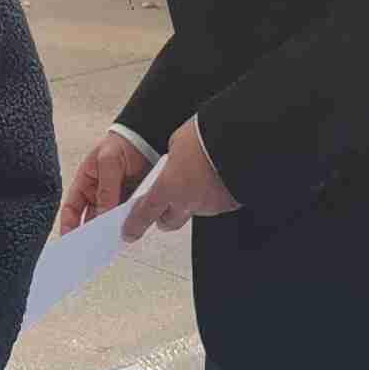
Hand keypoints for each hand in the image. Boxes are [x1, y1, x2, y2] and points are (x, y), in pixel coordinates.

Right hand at [56, 126, 151, 239]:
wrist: (145, 139)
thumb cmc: (120, 144)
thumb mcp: (109, 162)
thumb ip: (106, 188)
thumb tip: (103, 214)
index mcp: (84, 184)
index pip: (71, 209)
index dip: (68, 224)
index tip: (70, 239)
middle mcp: (97, 195)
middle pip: (89, 220)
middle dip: (90, 234)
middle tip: (92, 248)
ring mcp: (114, 200)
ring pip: (108, 221)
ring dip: (110, 231)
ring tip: (110, 242)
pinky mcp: (130, 203)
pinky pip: (126, 217)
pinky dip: (127, 224)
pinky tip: (129, 230)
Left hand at [123, 116, 240, 239]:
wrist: (240, 140)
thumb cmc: (205, 137)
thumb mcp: (177, 143)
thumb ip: (170, 164)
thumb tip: (172, 168)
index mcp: (168, 187)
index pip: (144, 214)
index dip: (134, 226)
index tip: (129, 232)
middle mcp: (187, 202)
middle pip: (169, 221)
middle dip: (164, 216)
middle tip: (165, 205)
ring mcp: (209, 206)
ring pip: (193, 211)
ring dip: (191, 201)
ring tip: (199, 178)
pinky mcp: (228, 205)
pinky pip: (216, 205)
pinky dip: (213, 196)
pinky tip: (217, 178)